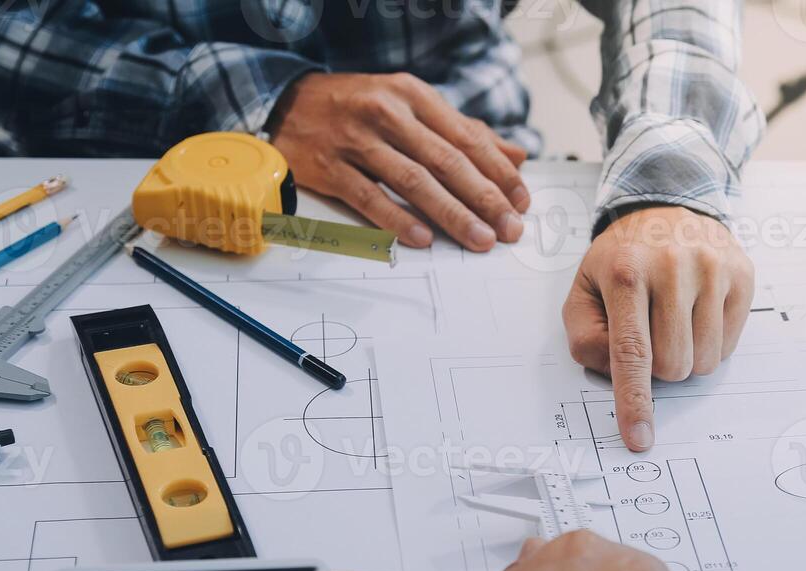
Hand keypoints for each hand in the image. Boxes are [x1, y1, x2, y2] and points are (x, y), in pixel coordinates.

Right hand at [268, 72, 528, 250]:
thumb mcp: (410, 106)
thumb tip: (517, 156)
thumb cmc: (358, 108)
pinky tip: (424, 239)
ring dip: (451, 213)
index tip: (521, 201)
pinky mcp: (329, 166)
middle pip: (446, 160)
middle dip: (484, 198)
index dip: (498, 171)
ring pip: (413, 180)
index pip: (466, 137)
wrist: (285, 103)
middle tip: (510, 228)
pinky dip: (398, 219)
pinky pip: (369, 197)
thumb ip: (463, 131)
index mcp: (412, 95)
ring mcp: (355, 139)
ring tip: (479, 239)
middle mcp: (386, 112)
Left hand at [563, 207, 753, 450]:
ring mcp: (713, 268)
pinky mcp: (742, 274)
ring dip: (686, 357)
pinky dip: (709, 342)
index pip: (632, 352)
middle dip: (658, 368)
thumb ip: (586, 339)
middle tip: (650, 335)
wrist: (664, 210)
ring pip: (705, 362)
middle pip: (673, 366)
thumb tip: (618, 378)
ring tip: (673, 321)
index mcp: (626, 272)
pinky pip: (729, 346)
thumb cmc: (620, 261)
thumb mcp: (583, 292)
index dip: (634, 401)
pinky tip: (696, 311)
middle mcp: (673, 267)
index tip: (639, 437)